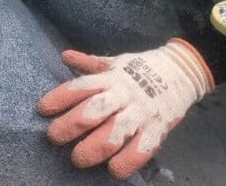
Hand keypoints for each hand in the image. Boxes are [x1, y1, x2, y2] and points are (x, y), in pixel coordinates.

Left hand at [37, 38, 214, 179]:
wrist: (183, 69)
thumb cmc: (140, 68)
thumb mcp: (114, 62)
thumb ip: (89, 63)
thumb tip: (64, 55)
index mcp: (110, 78)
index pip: (81, 86)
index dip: (59, 97)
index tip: (42, 109)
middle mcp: (123, 95)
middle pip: (94, 110)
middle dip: (71, 125)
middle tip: (53, 137)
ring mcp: (141, 112)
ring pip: (115, 132)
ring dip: (94, 147)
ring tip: (77, 159)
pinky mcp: (158, 128)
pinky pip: (143, 148)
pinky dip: (129, 161)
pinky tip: (113, 170)